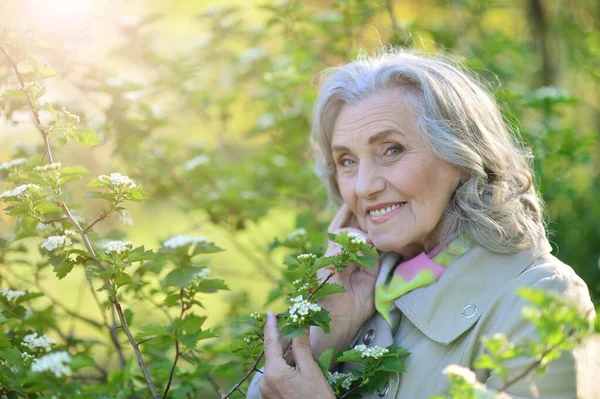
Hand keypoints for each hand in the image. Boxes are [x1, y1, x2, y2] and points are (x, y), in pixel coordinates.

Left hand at [260, 311, 334, 398]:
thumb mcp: (311, 371)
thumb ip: (301, 347)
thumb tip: (299, 326)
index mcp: (274, 372)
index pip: (271, 342)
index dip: (271, 326)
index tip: (271, 313)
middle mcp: (265, 383)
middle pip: (273, 355)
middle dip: (283, 343)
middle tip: (295, 330)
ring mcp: (266, 393)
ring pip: (275, 367)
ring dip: (286, 357)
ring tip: (300, 350)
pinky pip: (275, 379)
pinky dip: (285, 370)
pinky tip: (297, 368)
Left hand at [311, 204, 380, 358]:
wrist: (337, 325)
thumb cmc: (324, 300)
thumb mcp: (327, 274)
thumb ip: (340, 255)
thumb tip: (360, 238)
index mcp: (332, 252)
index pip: (339, 227)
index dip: (345, 214)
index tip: (352, 200)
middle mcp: (348, 254)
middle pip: (357, 229)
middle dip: (364, 216)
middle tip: (374, 204)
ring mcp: (362, 262)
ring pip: (371, 239)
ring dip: (376, 228)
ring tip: (384, 216)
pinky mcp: (374, 272)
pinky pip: (381, 254)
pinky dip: (386, 244)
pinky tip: (391, 234)